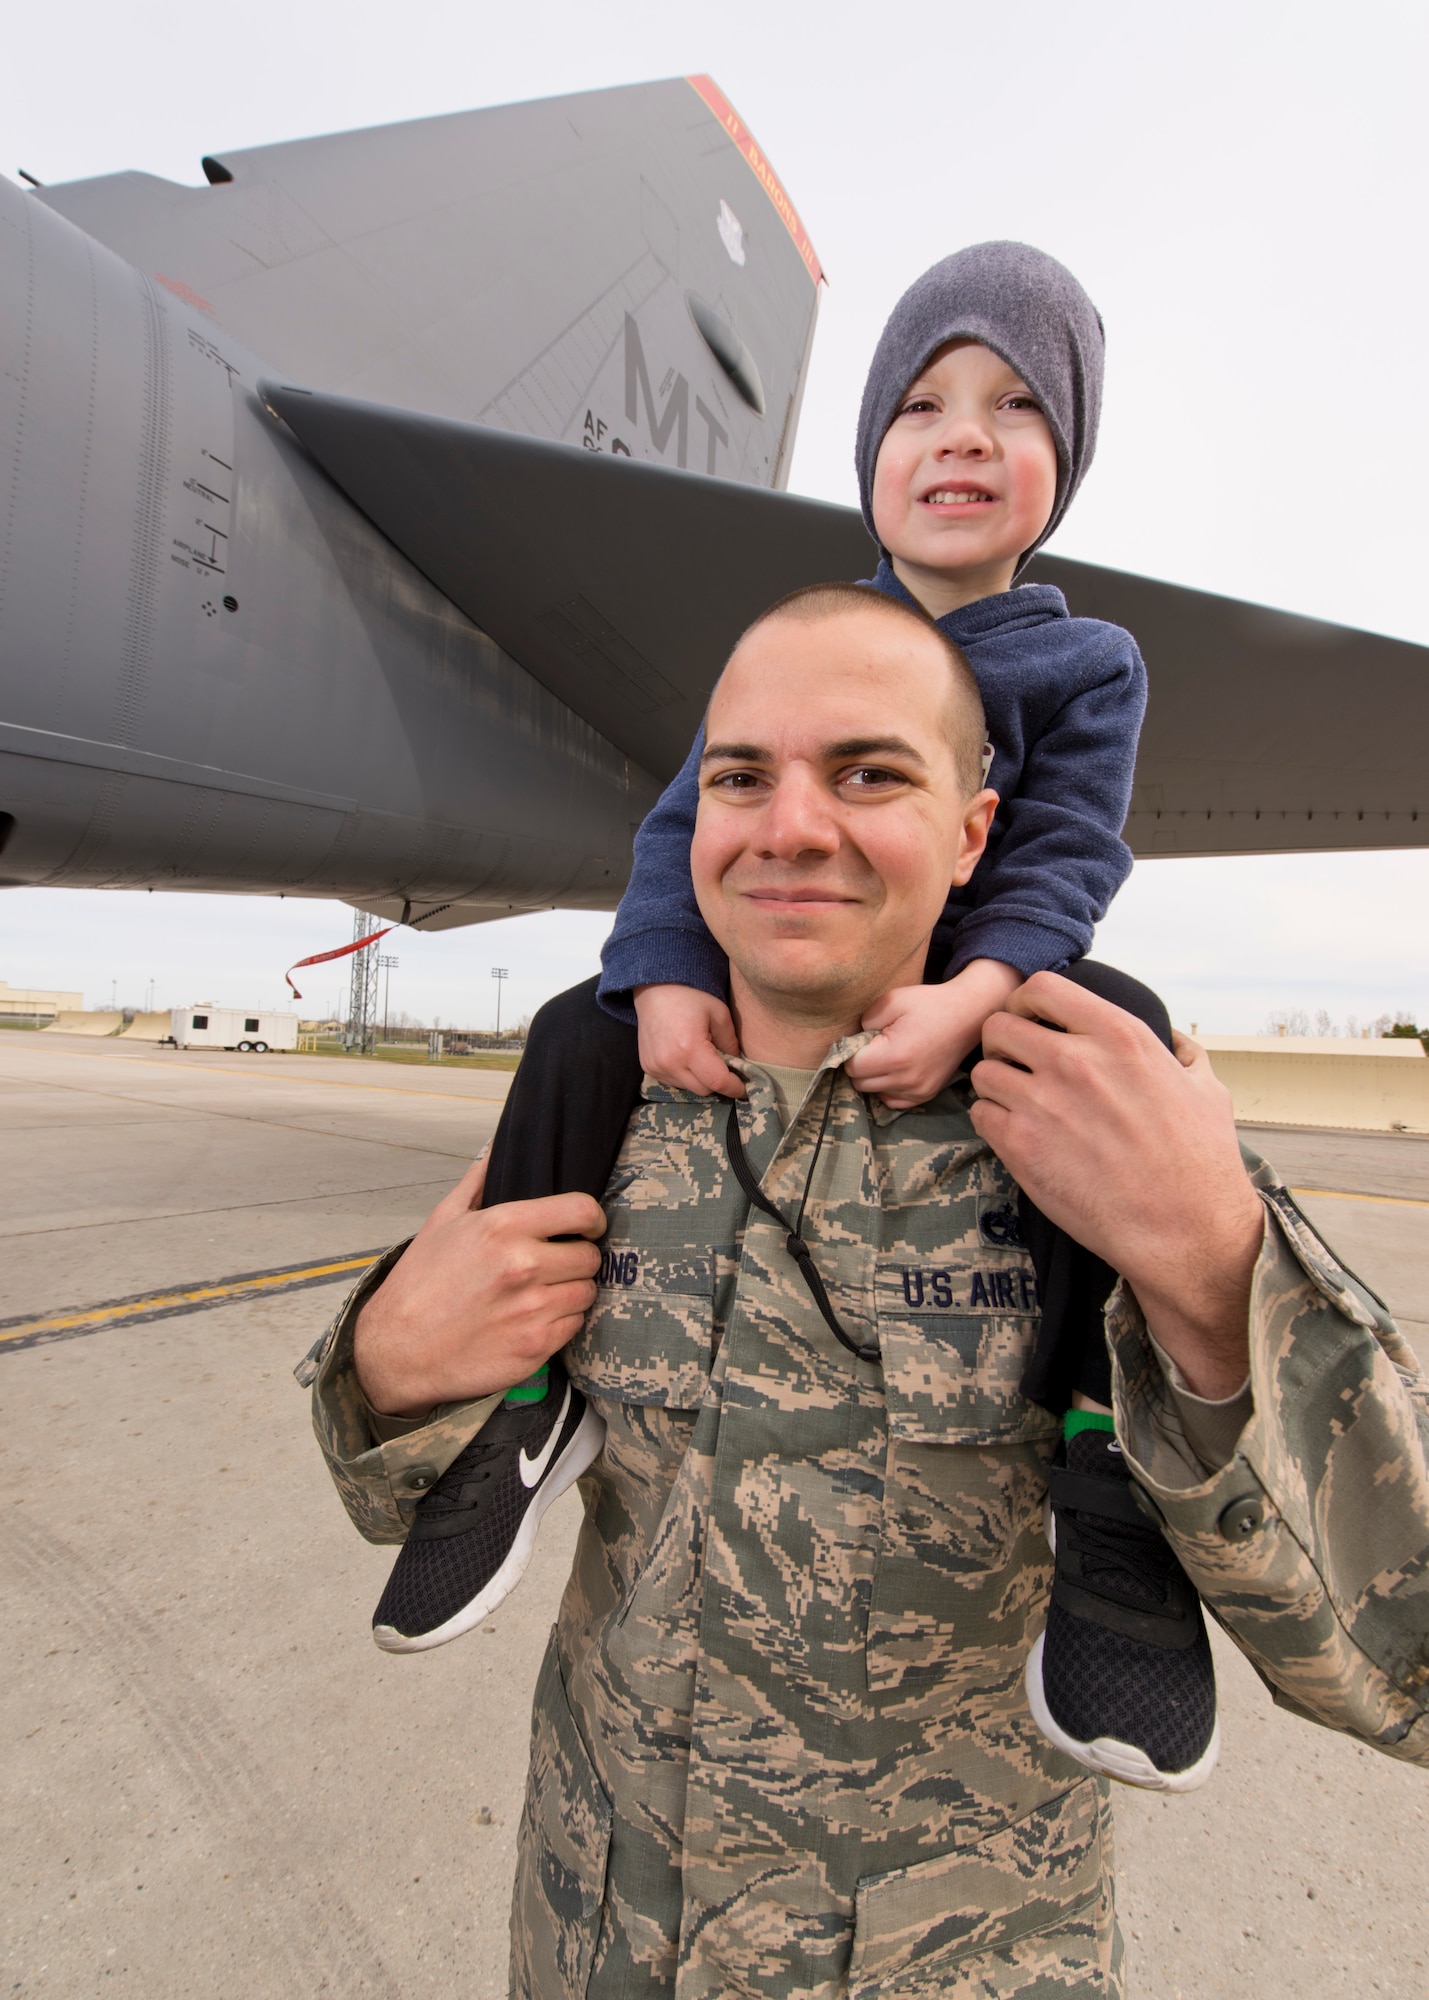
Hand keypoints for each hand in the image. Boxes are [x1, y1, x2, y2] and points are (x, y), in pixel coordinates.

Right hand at [353, 1154, 606, 1416]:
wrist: (397, 1350)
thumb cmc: (419, 1283)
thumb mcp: (442, 1221)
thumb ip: (479, 1181)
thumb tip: (498, 1148)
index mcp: (503, 1227)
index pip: (581, 1210)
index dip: (591, 1219)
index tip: (586, 1227)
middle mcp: (523, 1266)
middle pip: (590, 1256)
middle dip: (578, 1258)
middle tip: (558, 1265)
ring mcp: (532, 1309)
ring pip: (587, 1292)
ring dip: (572, 1291)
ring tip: (544, 1292)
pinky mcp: (535, 1346)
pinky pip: (575, 1325)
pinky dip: (562, 1322)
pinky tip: (534, 1319)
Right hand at [634, 982, 745, 1098]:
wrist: (655, 990)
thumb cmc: (691, 997)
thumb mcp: (720, 1014)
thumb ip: (731, 1044)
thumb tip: (738, 1066)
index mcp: (690, 1048)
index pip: (718, 1082)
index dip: (735, 1088)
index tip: (744, 1088)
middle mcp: (670, 1063)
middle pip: (704, 1089)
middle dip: (717, 1082)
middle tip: (724, 1066)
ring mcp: (656, 1067)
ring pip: (689, 1088)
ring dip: (700, 1080)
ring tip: (702, 1058)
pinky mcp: (648, 1068)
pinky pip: (674, 1082)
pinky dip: (685, 1076)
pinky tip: (685, 1057)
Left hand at [847, 959, 1022, 1107]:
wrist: (967, 1016)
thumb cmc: (929, 1004)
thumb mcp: (892, 1000)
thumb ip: (864, 1020)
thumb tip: (852, 1040)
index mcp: (895, 1055)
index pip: (852, 1066)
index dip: (850, 1051)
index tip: (862, 1038)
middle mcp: (906, 1080)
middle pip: (860, 1083)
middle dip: (860, 1065)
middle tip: (874, 1045)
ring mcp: (918, 1091)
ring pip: (874, 1093)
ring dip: (874, 1077)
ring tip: (888, 1055)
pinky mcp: (925, 1095)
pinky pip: (892, 1100)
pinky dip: (889, 1087)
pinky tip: (897, 1068)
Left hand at [969, 973, 1264, 1398]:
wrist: (1185, 1230)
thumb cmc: (1201, 1163)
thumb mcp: (1207, 1090)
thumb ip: (1183, 1052)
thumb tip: (1172, 1035)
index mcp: (1120, 1036)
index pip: (1042, 987)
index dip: (1027, 1003)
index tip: (1031, 1022)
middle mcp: (1076, 1061)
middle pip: (999, 1026)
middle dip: (1002, 1044)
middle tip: (1015, 1066)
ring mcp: (1044, 1102)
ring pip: (984, 1072)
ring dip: (995, 1086)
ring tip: (1016, 1105)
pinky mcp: (1022, 1146)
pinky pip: (980, 1114)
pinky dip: (992, 1121)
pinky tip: (1016, 1134)